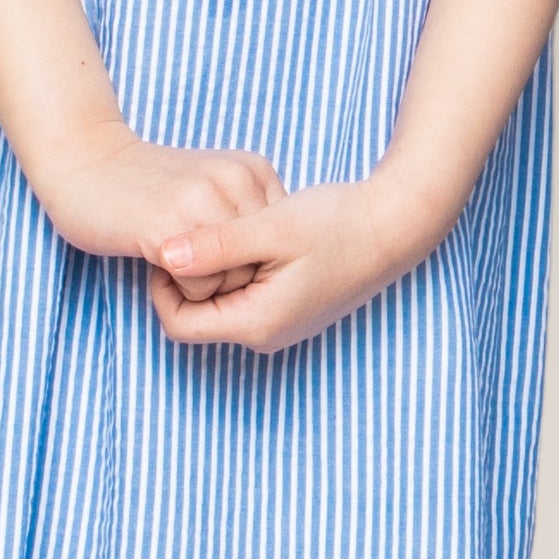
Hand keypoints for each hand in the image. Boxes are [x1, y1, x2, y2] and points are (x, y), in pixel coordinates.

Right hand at [33, 128, 281, 296]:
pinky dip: (180, 291)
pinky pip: (200, 288)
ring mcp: (203, 203)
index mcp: (253, 170)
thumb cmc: (151, 185)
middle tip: (192, 266)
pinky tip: (155, 265)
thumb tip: (276, 266)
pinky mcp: (169, 230)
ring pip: (235, 281)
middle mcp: (236, 181)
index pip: (280, 245)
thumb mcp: (213, 187)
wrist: (87, 162)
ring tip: (176, 263)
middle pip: (262, 266)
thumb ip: (245, 214)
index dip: (248, 262)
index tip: (213, 254)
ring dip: (205, 287)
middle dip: (229, 278)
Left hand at [147, 172, 441, 355]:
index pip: (178, 323)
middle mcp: (266, 335)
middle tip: (197, 228)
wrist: (395, 224)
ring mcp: (281, 324)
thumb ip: (215, 244)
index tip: (170, 239)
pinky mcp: (292, 308)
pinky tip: (255, 234)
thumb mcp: (271, 228)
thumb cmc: (337, 223)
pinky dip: (239, 268)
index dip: (163, 284)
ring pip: (222, 302)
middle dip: (190, 275)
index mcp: (256, 324)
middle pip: (199, 315)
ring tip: (230, 227)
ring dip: (216, 270)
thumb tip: (162, 253)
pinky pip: (246, 295)